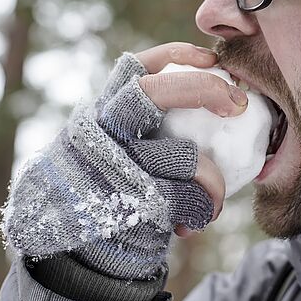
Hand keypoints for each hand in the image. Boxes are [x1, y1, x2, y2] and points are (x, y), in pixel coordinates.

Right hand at [0, 41, 246, 271]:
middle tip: (238, 104)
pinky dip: (204, 208)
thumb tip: (206, 103)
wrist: (62, 244)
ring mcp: (116, 168)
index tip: (211, 58)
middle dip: (205, 89)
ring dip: (213, 178)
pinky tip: (196, 220)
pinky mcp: (133, 204)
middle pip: (155, 92)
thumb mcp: (106, 144)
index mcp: (103, 111)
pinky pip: (188, 199)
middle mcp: (103, 131)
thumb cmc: (102, 187)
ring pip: (185, 157)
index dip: (178, 56)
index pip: (138, 67)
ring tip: (216, 193)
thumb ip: (139, 124)